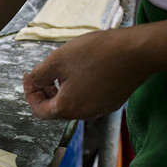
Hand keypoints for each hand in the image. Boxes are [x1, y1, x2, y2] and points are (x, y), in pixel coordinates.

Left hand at [23, 27, 152, 119]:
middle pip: (55, 109)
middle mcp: (83, 114)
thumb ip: (39, 74)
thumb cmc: (97, 54)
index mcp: (67, 108)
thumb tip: (31, 80)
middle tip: (41, 74)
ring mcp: (99, 109)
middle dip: (44, 92)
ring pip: (72, 103)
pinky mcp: (111, 101)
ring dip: (61, 90)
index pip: (39, 111)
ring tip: (60, 70)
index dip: (30, 94)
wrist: (137, 51)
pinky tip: (80, 71)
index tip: (29, 78)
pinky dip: (77, 89)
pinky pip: (87, 99)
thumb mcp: (57, 60)